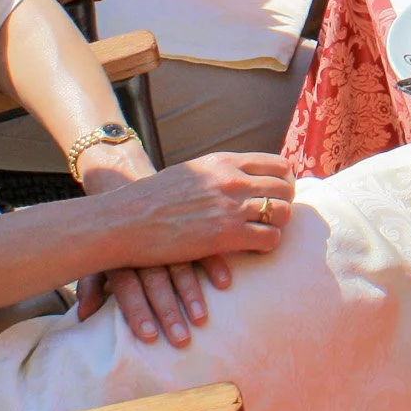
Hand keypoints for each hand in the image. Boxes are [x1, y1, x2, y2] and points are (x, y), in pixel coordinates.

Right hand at [78, 151, 295, 344]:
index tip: (278, 194)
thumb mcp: (190, 173)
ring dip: (279, 224)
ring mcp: (231, 206)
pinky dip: (269, 244)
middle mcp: (232, 179)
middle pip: (285, 187)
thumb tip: (237, 177)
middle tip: (276, 217)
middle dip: (285, 203)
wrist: (125, 220)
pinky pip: (269, 238)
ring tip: (267, 233)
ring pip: (282, 212)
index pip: (277, 163)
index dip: (284, 181)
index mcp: (223, 161)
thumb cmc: (151, 200)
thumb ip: (217, 173)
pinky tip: (256, 249)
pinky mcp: (226, 235)